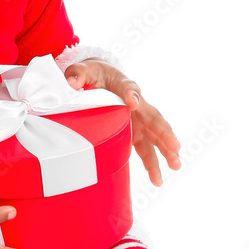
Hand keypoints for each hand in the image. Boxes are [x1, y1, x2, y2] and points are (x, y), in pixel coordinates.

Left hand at [63, 58, 180, 186]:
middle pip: (153, 118)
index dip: (131, 95)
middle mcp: (136, 105)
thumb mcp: (84, 69)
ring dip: (166, 152)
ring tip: (176, 167)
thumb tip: (73, 82)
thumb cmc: (95, 73)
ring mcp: (137, 121)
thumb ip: (77, 73)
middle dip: (164, 132)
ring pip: (154, 137)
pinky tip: (156, 179)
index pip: (129, 88)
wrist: (102, 78)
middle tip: (175, 146)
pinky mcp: (133, 133)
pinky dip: (152, 163)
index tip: (133, 103)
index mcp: (123, 86)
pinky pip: (145, 149)